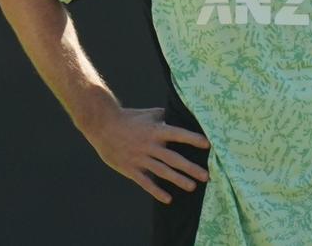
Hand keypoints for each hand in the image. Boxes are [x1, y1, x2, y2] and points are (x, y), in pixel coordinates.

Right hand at [85, 107, 210, 203]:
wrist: (102, 125)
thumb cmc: (127, 118)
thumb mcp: (147, 114)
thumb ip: (164, 115)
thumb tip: (180, 112)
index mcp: (155, 130)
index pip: (178, 134)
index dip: (193, 139)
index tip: (208, 145)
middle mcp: (149, 145)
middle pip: (173, 158)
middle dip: (191, 168)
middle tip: (206, 176)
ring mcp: (140, 158)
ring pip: (162, 171)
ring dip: (178, 180)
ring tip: (192, 187)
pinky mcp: (131, 168)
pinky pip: (145, 182)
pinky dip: (156, 191)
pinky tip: (168, 199)